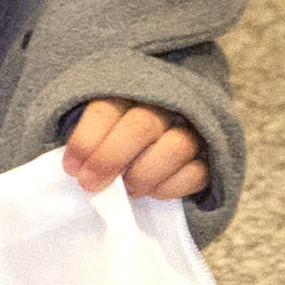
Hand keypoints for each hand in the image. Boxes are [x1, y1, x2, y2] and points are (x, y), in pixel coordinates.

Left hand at [62, 100, 209, 204]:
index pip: (106, 109)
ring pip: (176, 147)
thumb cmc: (111, 138)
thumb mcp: (92, 129)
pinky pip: (197, 173)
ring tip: (127, 188)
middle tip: (90, 184)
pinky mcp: (212, 157)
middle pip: (141, 126)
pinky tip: (152, 192)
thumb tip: (74, 166)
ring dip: (144, 173)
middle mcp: (164, 106)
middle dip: (110, 159)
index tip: (71, 168)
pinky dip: (170, 187)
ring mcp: (192, 130)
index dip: (86, 140)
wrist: (155, 143)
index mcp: (128, 93)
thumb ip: (85, 140)